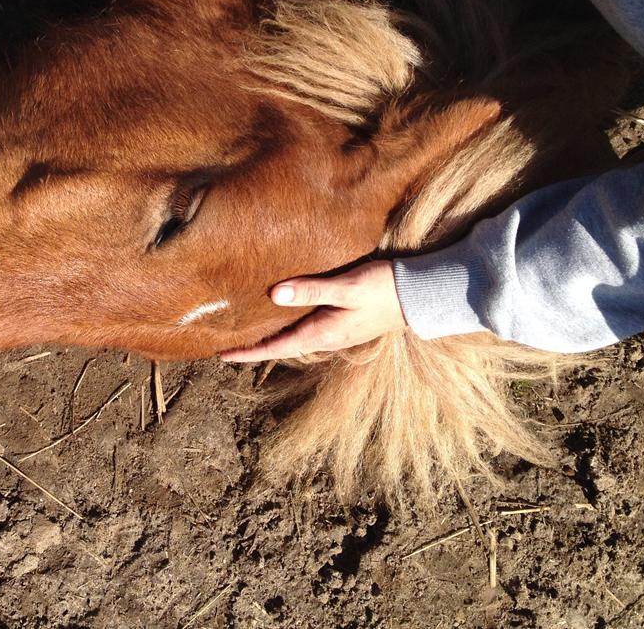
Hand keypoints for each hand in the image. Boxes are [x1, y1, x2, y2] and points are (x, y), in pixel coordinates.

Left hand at [220, 260, 405, 361]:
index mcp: (322, 334)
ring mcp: (336, 331)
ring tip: (249, 328)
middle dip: (256, 346)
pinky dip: (290, 323)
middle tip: (228, 341)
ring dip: (272, 335)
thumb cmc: (383, 289)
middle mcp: (326, 337)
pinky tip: (284, 311)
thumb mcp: (346, 287)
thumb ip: (311, 290)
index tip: (222, 355)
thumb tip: (274, 294)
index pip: (276, 348)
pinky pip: (308, 326)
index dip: (248, 352)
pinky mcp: (344, 320)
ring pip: (295, 336)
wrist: (421, 295)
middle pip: (282, 345)